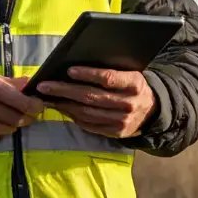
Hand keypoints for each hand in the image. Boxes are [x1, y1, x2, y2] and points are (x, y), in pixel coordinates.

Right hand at [0, 75, 45, 144]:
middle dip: (28, 117)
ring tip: (11, 118)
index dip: (34, 105)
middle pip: (18, 117)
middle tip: (30, 115)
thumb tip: (31, 82)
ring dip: (15, 125)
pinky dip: (2, 131)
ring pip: (10, 128)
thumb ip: (11, 82)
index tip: (38, 105)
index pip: (20, 100)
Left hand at [36, 67, 156, 138]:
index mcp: (135, 84)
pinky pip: (89, 125)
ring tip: (47, 97)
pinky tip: (61, 108)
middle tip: (45, 85)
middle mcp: (130, 104)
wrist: (152, 110)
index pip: (109, 78)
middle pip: (92, 97)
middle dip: (65, 91)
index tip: (69, 70)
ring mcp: (122, 121)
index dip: (88, 74)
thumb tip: (78, 64)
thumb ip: (112, 68)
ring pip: (87, 113)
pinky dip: (72, 116)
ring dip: (64, 105)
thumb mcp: (130, 72)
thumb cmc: (133, 85)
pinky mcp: (115, 133)